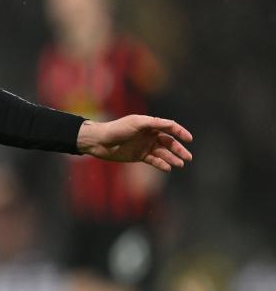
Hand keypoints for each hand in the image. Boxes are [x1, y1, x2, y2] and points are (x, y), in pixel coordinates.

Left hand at [77, 115, 192, 171]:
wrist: (101, 141)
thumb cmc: (118, 129)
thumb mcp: (136, 123)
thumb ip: (154, 123)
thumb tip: (171, 124)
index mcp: (150, 124)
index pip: (170, 127)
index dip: (180, 132)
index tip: (189, 139)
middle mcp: (149, 135)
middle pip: (169, 142)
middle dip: (179, 150)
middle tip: (188, 158)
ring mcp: (145, 146)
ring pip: (163, 153)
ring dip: (172, 158)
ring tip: (180, 164)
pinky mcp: (139, 156)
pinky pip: (154, 161)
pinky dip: (161, 164)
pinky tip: (167, 168)